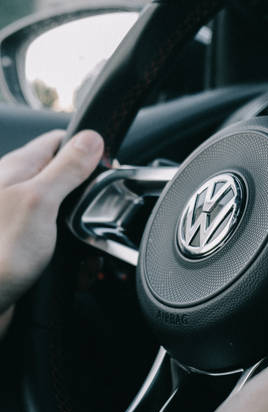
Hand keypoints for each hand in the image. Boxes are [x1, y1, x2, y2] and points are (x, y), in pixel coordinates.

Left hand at [0, 129, 103, 333]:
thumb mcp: (39, 201)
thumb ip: (67, 169)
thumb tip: (92, 139)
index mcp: (17, 170)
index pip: (58, 142)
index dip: (86, 149)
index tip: (106, 167)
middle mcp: (17, 193)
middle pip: (67, 181)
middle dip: (90, 201)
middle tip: (99, 217)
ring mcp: (22, 224)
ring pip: (68, 220)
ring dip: (85, 237)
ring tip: (89, 254)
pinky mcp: (26, 252)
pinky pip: (61, 250)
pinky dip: (75, 261)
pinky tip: (77, 272)